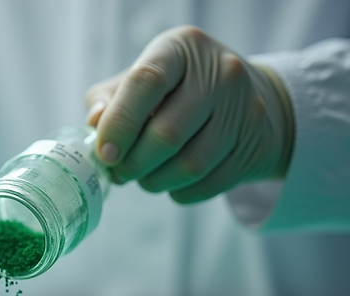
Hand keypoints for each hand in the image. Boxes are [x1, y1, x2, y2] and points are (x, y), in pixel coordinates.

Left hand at [85, 26, 293, 203]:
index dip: (120, 123)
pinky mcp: (255, 146)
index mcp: (181, 48)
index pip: (146, 82)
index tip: (105, 153)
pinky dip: (181, 193)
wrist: (250, 98)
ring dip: (156, 182)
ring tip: (144, 178)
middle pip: (167, 134)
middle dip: (133, 164)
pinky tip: (172, 184)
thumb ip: (110, 98)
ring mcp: (245, 109)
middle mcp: (220, 72)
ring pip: (189, 165)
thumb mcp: (142, 78)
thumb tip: (94, 123)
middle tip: (119, 173)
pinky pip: (209, 184)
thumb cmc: (178, 90)